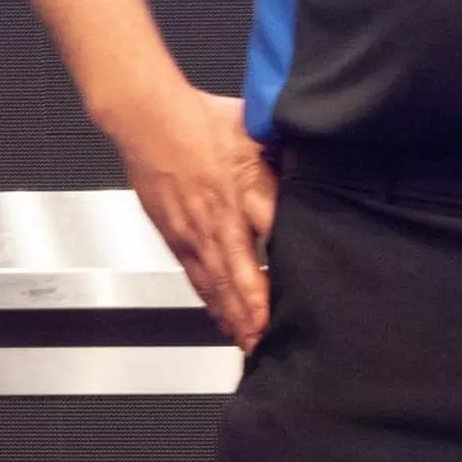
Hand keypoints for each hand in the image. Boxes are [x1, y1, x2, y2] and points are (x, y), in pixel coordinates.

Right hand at [107, 84, 274, 348]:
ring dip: (232, 314)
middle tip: (266, 343)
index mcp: (244, 189)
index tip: (296, 304)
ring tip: (247, 342)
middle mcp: (218, 217)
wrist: (146, 118)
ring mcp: (192, 230)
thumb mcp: (254, 131)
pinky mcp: (174, 234)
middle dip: (253, 312)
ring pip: (215, 282)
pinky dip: (209, 300)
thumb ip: (284, 155)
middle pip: (239, 275)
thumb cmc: (199, 119)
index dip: (280, 274)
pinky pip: (195, 275)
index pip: (270, 240)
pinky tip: (220, 317)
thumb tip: (315, 160)